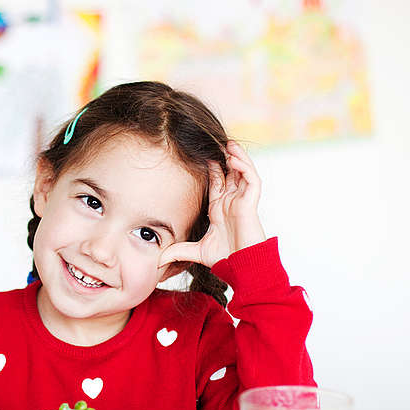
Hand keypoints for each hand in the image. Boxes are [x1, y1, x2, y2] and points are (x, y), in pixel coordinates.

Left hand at [159, 141, 264, 268]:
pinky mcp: (250, 204)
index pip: (217, 183)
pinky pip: (251, 181)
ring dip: (237, 158)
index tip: (203, 156)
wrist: (241, 267)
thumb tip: (158, 260)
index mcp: (220, 209)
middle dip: (225, 158)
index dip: (212, 169)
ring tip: (229, 144)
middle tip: (217, 142)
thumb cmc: (224, 259)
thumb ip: (178, 251)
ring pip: (242, 173)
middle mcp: (231, 202)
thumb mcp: (196, 252)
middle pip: (230, 173)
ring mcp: (242, 202)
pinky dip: (245, 168)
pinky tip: (235, 159)